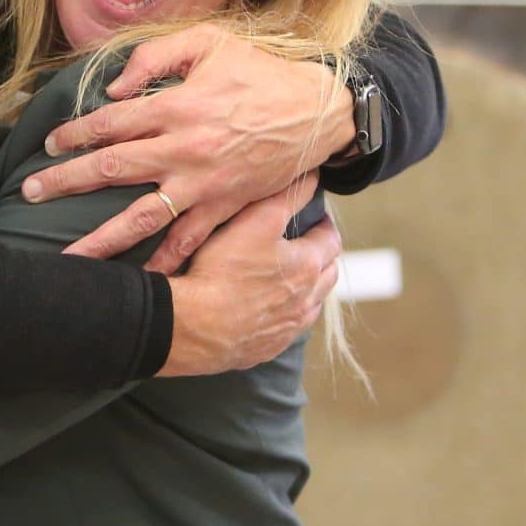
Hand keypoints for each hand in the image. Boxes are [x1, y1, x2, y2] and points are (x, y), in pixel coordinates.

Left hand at [32, 24, 353, 271]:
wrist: (319, 112)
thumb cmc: (262, 72)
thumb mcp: (209, 44)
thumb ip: (155, 58)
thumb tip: (114, 89)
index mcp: (177, 108)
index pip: (109, 123)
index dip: (74, 134)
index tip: (50, 144)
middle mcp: (183, 150)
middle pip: (110, 169)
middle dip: (65, 182)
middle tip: (29, 194)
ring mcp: (203, 184)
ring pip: (140, 218)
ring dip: (100, 238)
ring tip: (67, 257)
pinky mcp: (225, 207)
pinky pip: (187, 241)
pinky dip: (163, 263)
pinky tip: (138, 281)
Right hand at [158, 174, 339, 376]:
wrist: (194, 327)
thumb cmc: (222, 270)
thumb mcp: (255, 221)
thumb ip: (287, 197)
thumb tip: (312, 177)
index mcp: (308, 266)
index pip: (331, 239)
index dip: (324, 224)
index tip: (316, 218)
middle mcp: (307, 300)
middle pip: (328, 274)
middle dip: (322, 256)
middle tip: (306, 245)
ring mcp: (289, 328)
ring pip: (311, 304)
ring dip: (307, 289)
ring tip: (289, 277)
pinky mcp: (269, 347)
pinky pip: (288, 329)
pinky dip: (286, 314)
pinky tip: (268, 308)